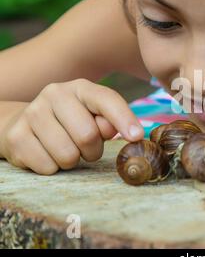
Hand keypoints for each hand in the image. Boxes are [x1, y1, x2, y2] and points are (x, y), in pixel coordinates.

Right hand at [0, 79, 143, 174]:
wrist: (23, 124)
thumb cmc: (70, 122)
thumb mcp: (93, 116)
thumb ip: (110, 122)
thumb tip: (129, 132)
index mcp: (80, 88)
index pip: (107, 100)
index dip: (124, 119)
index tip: (136, 137)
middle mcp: (54, 94)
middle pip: (87, 135)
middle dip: (92, 151)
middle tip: (87, 149)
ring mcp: (32, 113)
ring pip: (67, 155)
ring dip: (72, 161)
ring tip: (66, 149)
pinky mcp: (16, 136)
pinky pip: (47, 167)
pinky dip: (53, 168)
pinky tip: (47, 154)